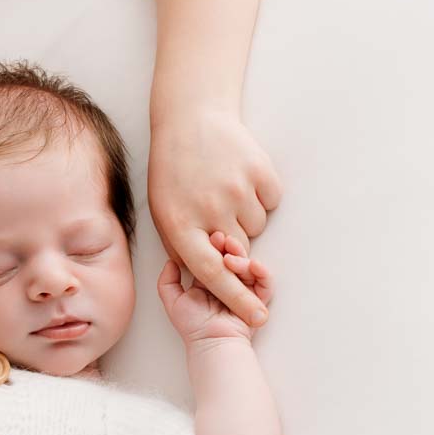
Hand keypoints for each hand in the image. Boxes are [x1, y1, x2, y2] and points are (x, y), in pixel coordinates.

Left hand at [148, 112, 280, 325]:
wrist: (190, 116)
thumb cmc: (172, 170)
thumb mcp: (163, 210)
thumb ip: (181, 245)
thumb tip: (204, 276)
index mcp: (178, 223)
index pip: (211, 273)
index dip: (235, 298)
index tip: (256, 318)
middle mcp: (209, 208)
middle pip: (239, 249)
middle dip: (233, 241)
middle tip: (214, 209)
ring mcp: (236, 188)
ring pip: (257, 226)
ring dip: (244, 214)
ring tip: (221, 187)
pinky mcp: (259, 171)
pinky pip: (270, 201)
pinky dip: (259, 194)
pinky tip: (238, 174)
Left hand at [157, 232, 272, 343]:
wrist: (211, 343)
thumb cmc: (193, 325)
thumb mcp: (172, 300)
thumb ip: (167, 281)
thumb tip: (170, 261)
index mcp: (208, 280)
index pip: (214, 256)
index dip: (214, 245)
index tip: (210, 236)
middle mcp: (227, 283)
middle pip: (233, 257)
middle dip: (230, 246)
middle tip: (223, 240)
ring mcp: (243, 290)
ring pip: (248, 266)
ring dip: (242, 257)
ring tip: (231, 258)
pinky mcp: (258, 300)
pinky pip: (265, 282)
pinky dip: (262, 272)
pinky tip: (253, 265)